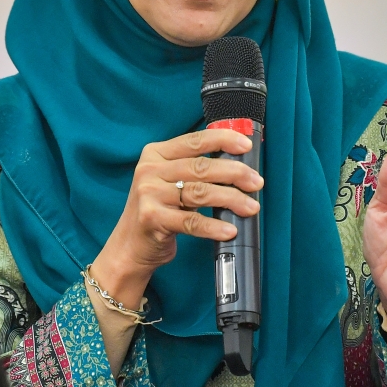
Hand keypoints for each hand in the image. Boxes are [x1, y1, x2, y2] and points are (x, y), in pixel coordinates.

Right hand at [91, 129, 263, 309]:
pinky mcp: (152, 218)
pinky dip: (213, 226)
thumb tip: (238, 164)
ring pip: (200, 193)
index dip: (223, 140)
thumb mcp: (168, 182)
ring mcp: (148, 194)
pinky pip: (191, 221)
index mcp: (155, 154)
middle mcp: (149, 170)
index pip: (194, 141)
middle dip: (235, 173)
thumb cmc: (158, 211)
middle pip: (201, 167)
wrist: (129, 246)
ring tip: (251, 207)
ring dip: (231, 199)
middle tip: (257, 183)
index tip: (246, 146)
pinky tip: (229, 230)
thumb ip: (193, 169)